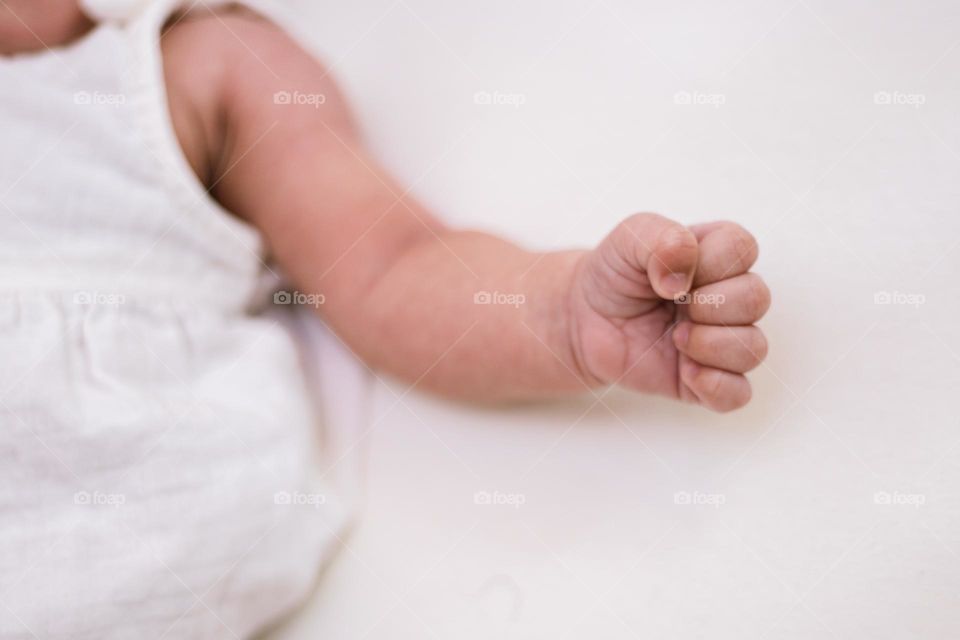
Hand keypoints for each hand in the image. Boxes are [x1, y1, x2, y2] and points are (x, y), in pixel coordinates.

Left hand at [568, 213, 769, 411]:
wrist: (584, 318)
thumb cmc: (615, 274)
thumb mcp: (631, 237)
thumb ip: (663, 237)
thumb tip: (682, 279)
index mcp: (718, 254)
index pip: (742, 249)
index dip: (709, 261)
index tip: (670, 272)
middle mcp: (728, 297)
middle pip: (757, 298)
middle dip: (710, 303)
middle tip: (673, 306)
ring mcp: (720, 341)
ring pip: (753, 348)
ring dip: (711, 344)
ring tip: (675, 339)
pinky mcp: (704, 380)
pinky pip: (738, 394)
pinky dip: (715, 385)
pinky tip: (686, 372)